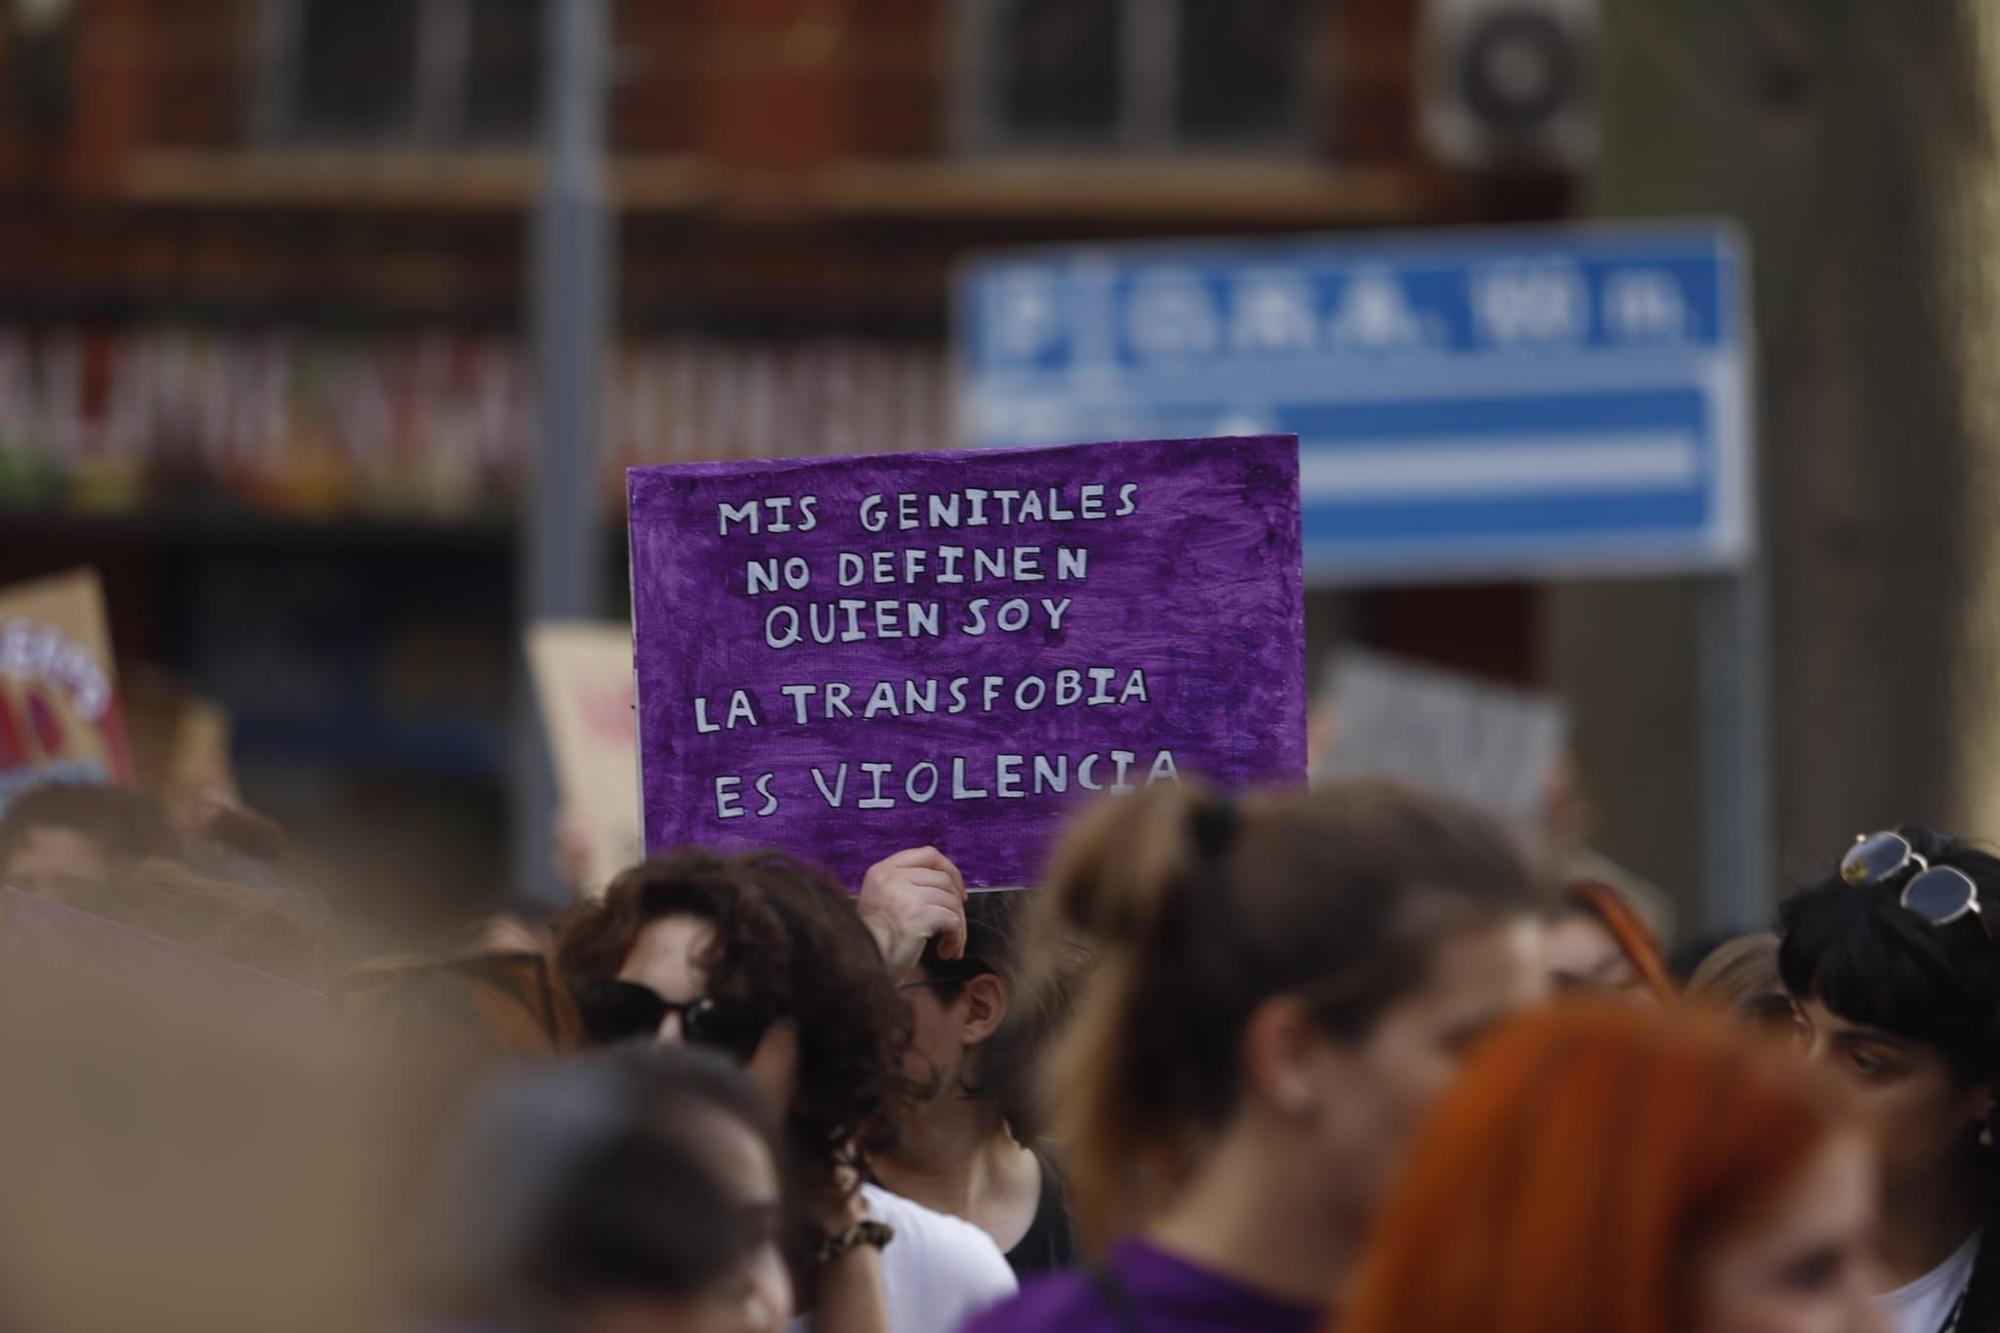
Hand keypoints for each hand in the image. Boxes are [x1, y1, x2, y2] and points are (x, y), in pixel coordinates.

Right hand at [855, 846, 966, 972]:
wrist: (862, 966)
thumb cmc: (874, 940)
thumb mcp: (881, 900)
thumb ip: (906, 885)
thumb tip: (949, 884)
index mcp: (882, 871)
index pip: (928, 855)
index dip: (949, 870)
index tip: (957, 890)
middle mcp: (892, 878)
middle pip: (943, 879)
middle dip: (956, 904)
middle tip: (956, 924)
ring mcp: (905, 896)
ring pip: (951, 901)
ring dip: (958, 926)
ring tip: (950, 944)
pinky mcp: (917, 916)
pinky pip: (952, 921)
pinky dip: (957, 937)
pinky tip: (947, 950)